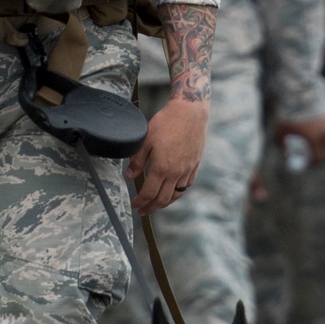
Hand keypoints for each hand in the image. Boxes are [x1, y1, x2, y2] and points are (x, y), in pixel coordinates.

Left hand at [126, 96, 208, 214]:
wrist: (190, 112)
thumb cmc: (166, 123)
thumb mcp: (145, 140)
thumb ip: (137, 160)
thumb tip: (129, 176)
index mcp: (162, 168)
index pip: (149, 193)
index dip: (140, 202)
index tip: (134, 205)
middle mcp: (176, 172)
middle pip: (163, 199)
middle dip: (151, 207)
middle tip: (143, 211)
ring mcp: (187, 169)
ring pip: (176, 194)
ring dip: (165, 203)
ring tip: (157, 205)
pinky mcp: (195, 164)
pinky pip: (187, 185)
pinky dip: (178, 192)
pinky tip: (173, 191)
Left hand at [274, 112, 324, 165]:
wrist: (299, 89)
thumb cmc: (288, 111)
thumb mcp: (280, 129)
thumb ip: (282, 143)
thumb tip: (284, 152)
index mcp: (315, 138)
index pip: (318, 157)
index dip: (312, 163)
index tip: (306, 164)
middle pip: (323, 148)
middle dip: (315, 152)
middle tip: (305, 152)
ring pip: (324, 136)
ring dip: (316, 139)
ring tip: (303, 131)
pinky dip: (318, 128)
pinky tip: (309, 120)